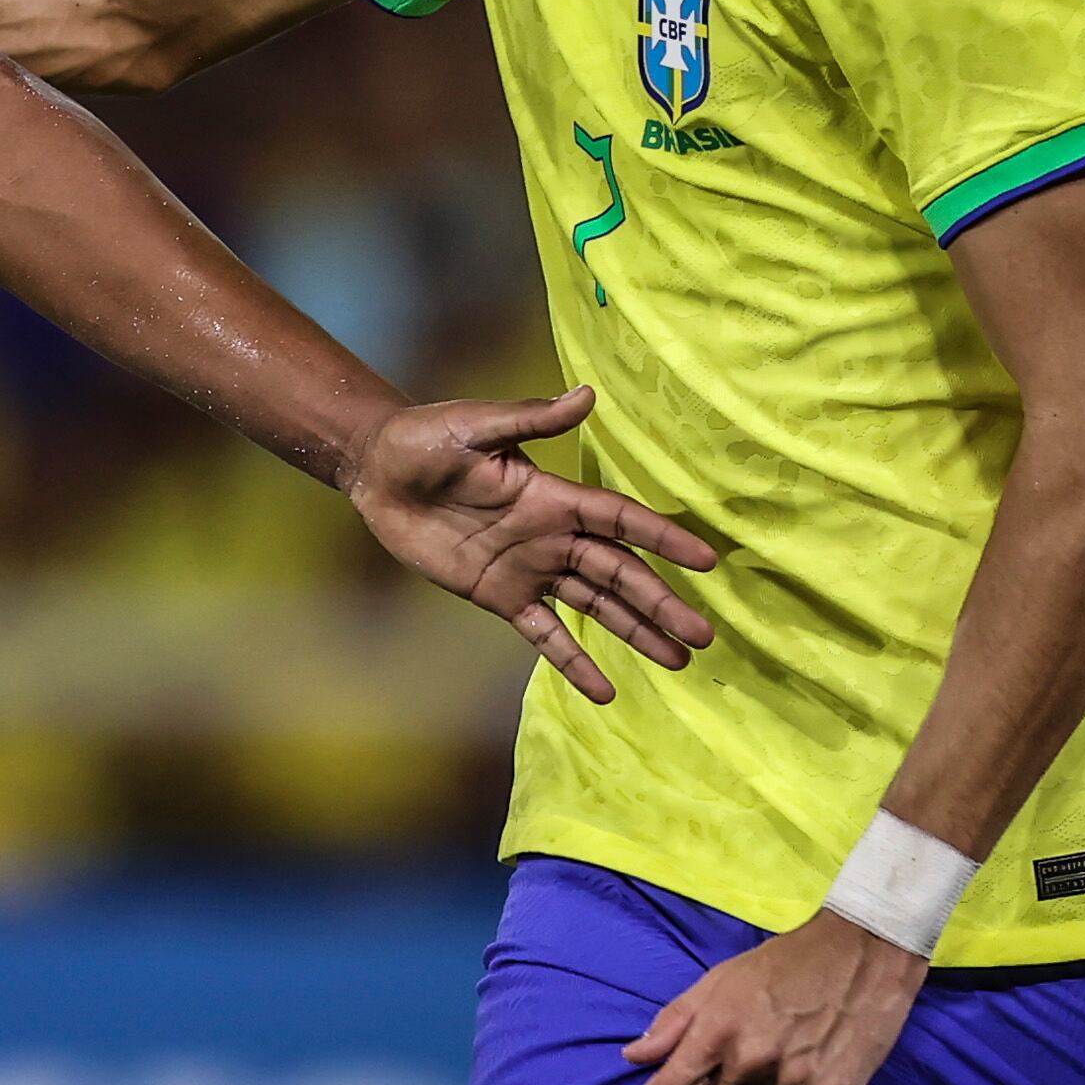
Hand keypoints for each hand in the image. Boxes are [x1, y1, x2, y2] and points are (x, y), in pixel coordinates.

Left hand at [348, 387, 715, 702]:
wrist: (378, 472)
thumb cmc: (427, 438)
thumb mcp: (477, 425)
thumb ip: (531, 419)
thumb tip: (586, 394)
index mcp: (554, 496)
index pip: (621, 521)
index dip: (663, 539)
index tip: (707, 561)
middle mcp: (551, 537)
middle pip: (619, 574)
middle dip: (661, 602)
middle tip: (703, 634)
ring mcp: (528, 569)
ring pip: (595, 606)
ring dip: (635, 632)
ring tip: (678, 660)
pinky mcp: (499, 595)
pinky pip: (544, 633)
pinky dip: (573, 662)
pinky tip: (605, 691)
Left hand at [604, 908, 926, 1084]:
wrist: (860, 953)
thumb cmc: (780, 966)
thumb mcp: (718, 980)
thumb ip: (674, 1021)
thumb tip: (635, 1056)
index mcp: (715, 1030)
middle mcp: (751, 1060)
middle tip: (740, 1059)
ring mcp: (795, 1080)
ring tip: (782, 1057)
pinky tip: (807, 1076)